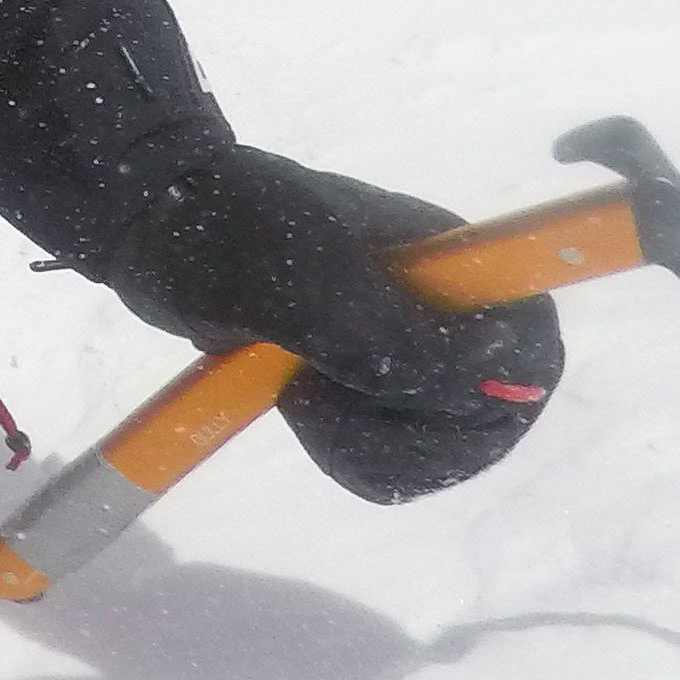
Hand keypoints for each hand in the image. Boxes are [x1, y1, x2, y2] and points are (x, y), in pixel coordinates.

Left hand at [107, 146, 563, 502]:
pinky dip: (345, 451)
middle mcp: (441, 312)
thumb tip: (497, 369)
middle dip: (413, 434)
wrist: (147, 224)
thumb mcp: (304, 282)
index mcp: (452, 267)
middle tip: (327, 397)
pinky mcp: (354, 384)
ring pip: (436, 448)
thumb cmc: (223, 232)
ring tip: (300, 393)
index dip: (497, 390)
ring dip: (368, 444)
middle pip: (490, 416)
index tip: (420, 398)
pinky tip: (294, 405)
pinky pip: (385, 455)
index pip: (532, 345)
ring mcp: (397, 351)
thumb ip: (392, 336)